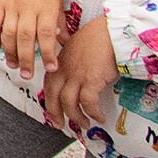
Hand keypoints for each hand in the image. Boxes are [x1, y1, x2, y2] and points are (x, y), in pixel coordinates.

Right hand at [0, 0, 62, 80]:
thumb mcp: (58, 2)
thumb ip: (59, 23)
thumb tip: (65, 43)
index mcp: (46, 8)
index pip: (46, 34)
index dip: (48, 53)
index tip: (51, 68)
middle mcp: (28, 8)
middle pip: (26, 37)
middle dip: (26, 58)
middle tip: (27, 74)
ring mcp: (11, 5)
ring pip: (9, 32)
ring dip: (10, 51)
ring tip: (13, 65)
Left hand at [43, 13, 119, 133]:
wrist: (109, 32)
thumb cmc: (96, 40)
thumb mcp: (75, 51)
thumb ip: (69, 64)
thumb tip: (71, 77)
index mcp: (58, 64)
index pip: (48, 87)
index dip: (50, 102)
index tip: (53, 114)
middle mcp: (63, 70)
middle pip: (53, 97)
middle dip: (56, 114)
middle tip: (61, 125)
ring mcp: (76, 75)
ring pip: (69, 103)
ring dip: (76, 117)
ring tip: (85, 123)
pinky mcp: (91, 80)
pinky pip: (88, 103)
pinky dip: (93, 112)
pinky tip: (99, 116)